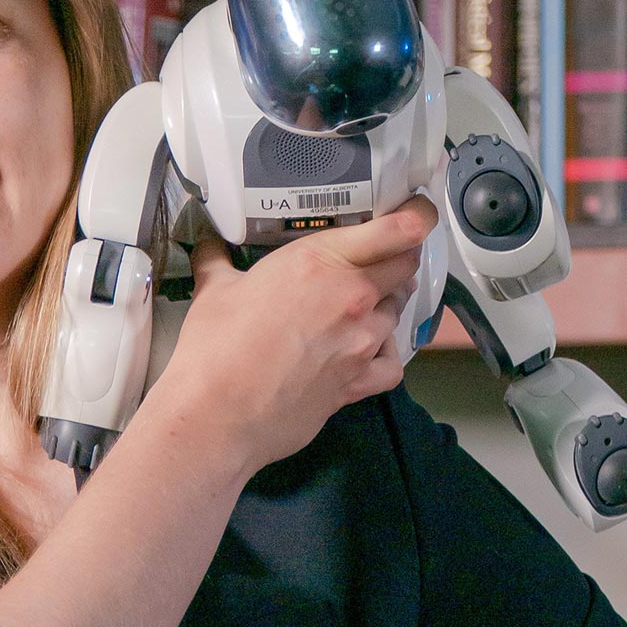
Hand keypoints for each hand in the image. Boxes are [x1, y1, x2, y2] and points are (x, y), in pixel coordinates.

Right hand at [147, 195, 438, 480]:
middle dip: (399, 256)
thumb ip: (218, 261)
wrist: (218, 415)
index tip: (419, 210)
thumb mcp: (214, 290)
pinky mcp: (359, 382)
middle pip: (404, 266)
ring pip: (397, 311)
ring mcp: (362, 342)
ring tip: (357, 307)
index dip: (418, 215)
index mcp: (321, 261)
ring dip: (384, 304)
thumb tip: (208, 246)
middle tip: (380, 255)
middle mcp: (353, 296)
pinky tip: (367, 352)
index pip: (396, 230)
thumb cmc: (214, 347)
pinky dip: (385, 354)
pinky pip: (392, 364)